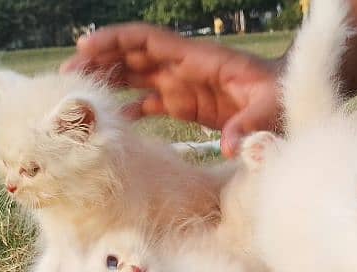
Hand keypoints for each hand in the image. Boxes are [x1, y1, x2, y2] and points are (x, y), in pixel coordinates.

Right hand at [61, 23, 282, 156]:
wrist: (290, 104)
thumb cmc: (281, 98)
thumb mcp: (269, 109)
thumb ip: (250, 125)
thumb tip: (231, 147)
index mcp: (199, 60)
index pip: (148, 40)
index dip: (115, 40)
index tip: (85, 47)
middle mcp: (184, 69)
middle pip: (133, 57)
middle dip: (100, 61)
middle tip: (66, 77)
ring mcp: (184, 87)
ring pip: (137, 77)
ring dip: (109, 82)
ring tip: (78, 97)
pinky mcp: (188, 106)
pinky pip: (151, 103)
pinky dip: (130, 109)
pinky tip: (112, 123)